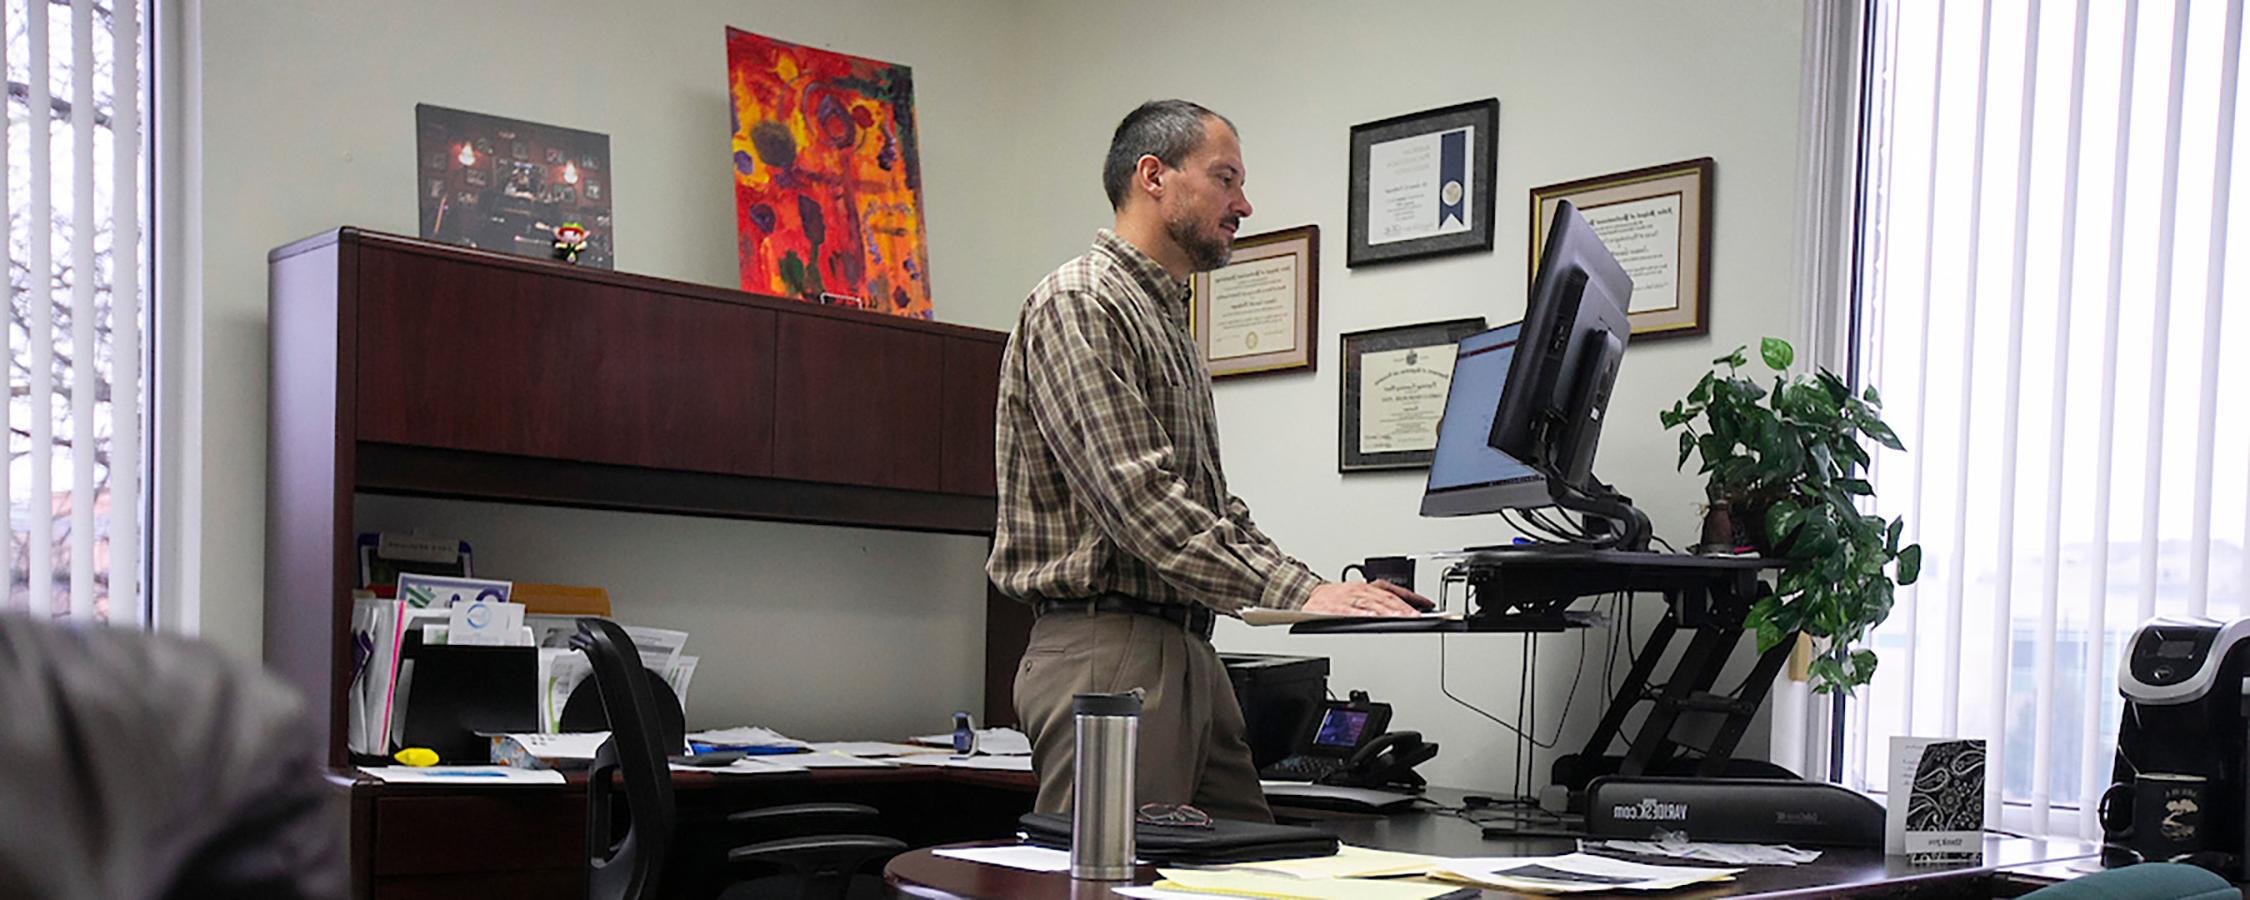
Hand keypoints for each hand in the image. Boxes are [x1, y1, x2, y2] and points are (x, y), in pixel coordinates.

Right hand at [1302, 580, 1433, 616]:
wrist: (1308, 596)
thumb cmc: (1337, 598)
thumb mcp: (1360, 593)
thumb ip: (1380, 600)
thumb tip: (1406, 609)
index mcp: (1367, 587)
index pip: (1394, 590)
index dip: (1412, 597)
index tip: (1428, 604)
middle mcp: (1360, 590)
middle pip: (1386, 598)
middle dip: (1403, 607)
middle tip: (1418, 616)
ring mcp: (1347, 598)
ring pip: (1372, 604)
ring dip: (1388, 611)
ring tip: (1402, 617)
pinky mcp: (1335, 608)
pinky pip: (1350, 611)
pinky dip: (1362, 614)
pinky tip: (1373, 618)